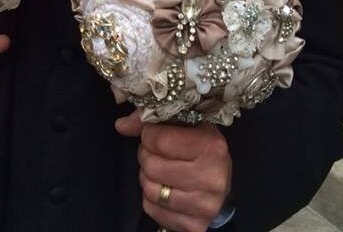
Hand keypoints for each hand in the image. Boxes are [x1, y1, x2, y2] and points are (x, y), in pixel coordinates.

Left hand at [116, 113, 230, 231]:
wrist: (221, 180)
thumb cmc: (199, 146)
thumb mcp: (183, 124)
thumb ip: (149, 121)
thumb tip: (121, 125)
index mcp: (212, 147)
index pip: (160, 141)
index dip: (148, 136)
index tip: (151, 134)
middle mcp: (213, 178)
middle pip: (152, 167)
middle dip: (146, 156)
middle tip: (155, 153)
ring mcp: (205, 206)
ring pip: (151, 190)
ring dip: (148, 178)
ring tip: (159, 170)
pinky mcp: (195, 226)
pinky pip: (153, 210)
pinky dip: (151, 199)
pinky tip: (164, 188)